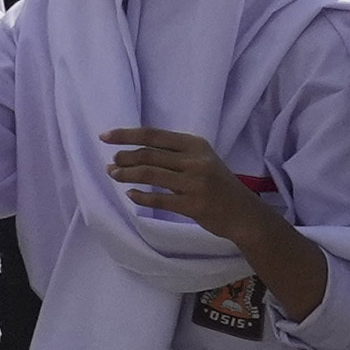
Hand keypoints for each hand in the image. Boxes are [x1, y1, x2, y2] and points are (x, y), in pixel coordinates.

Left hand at [107, 126, 281, 259]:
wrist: (244, 214)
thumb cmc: (219, 185)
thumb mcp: (203, 160)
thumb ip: (175, 154)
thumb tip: (135, 151)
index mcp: (195, 144)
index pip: (154, 135)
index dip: (126, 135)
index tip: (105, 136)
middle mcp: (195, 160)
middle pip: (149, 154)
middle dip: (124, 157)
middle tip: (111, 163)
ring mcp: (194, 183)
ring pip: (150, 174)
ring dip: (127, 174)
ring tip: (114, 175)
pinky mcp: (193, 205)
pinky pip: (159, 199)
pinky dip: (141, 197)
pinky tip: (131, 195)